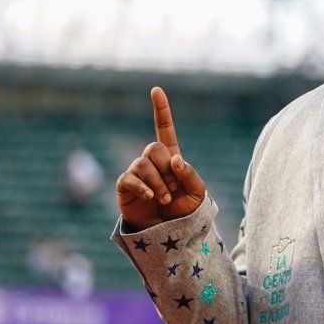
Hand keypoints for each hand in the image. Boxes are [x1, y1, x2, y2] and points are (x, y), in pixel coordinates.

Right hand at [115, 87, 206, 229]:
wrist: (170, 233)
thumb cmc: (185, 212)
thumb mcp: (197, 192)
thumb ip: (189, 173)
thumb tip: (174, 159)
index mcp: (171, 158)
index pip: (164, 129)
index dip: (161, 110)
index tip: (156, 90)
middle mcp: (152, 162)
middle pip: (153, 147)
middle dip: (166, 168)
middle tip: (173, 189)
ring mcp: (137, 173)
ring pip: (142, 163)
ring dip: (157, 182)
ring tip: (165, 198)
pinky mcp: (125, 186)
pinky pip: (129, 177)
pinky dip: (142, 186)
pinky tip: (150, 196)